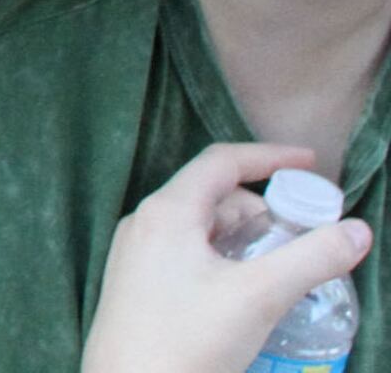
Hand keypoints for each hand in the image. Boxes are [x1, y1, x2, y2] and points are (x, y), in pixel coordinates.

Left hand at [81, 144, 370, 372]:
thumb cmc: (186, 340)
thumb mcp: (259, 296)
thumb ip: (311, 259)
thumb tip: (357, 230)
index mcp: (166, 212)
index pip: (222, 162)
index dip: (269, 157)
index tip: (311, 163)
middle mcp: (146, 225)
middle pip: (216, 198)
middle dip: (265, 212)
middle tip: (305, 239)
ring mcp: (139, 256)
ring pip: (205, 231)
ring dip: (248, 241)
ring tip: (283, 272)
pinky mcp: (141, 287)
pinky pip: (191, 257)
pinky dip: (227, 262)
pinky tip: (250, 293)